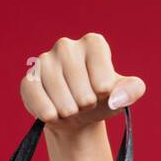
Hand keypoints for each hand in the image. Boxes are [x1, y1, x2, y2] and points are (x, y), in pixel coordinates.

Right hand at [19, 33, 145, 133]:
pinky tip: (54, 111)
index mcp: (93, 44)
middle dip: (88, 106)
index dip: (104, 95)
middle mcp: (66, 46)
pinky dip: (51, 116)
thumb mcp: (122, 95)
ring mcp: (44, 61)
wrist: (77, 114)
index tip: (102, 91)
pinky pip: (42, 106)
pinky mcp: (28, 80)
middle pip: (84, 95)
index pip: (104, 81)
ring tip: (71, 105)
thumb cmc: (102, 99)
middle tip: (85, 101)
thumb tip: (118, 97)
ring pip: (64, 104)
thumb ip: (132, 90)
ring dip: (71, 113)